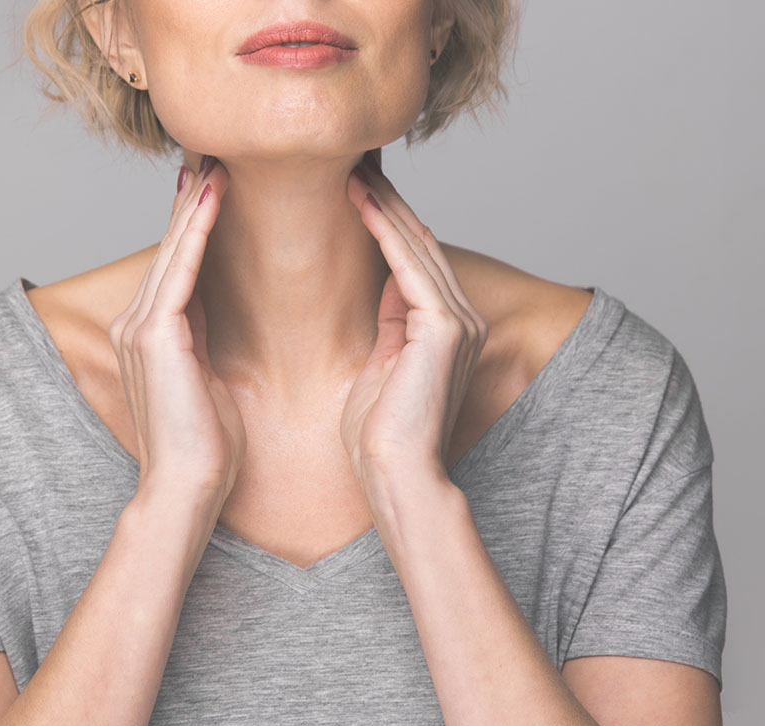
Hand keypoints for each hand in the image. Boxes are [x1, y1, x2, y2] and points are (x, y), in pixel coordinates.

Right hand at [108, 156, 245, 511]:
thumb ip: (199, 337)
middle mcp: (137, 324)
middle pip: (170, 250)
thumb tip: (208, 309)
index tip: (212, 188)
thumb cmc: (205, 443)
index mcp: (152, 335)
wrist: (188, 486)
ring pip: (173, 252)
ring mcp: (140, 328)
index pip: (176, 267)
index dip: (193, 226)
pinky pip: (181, 270)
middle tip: (211, 157)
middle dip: (191, 203)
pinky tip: (212, 198)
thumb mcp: (206, 377)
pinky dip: (197, 232)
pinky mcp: (155, 335)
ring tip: (214, 163)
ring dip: (194, 205)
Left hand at [341, 149, 488, 489]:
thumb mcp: (383, 364)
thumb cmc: (381, 433)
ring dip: (383, 204)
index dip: (387, 221)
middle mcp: (461, 318)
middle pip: (419, 243)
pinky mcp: (444, 328)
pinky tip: (359, 198)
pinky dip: (383, 229)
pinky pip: (408, 265)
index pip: (414, 260)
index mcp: (446, 328)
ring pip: (415, 246)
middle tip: (356, 162)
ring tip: (354, 168)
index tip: (357, 188)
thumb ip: (391, 322)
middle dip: (386, 201)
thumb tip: (384, 283)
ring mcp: (458, 321)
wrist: (394, 474)